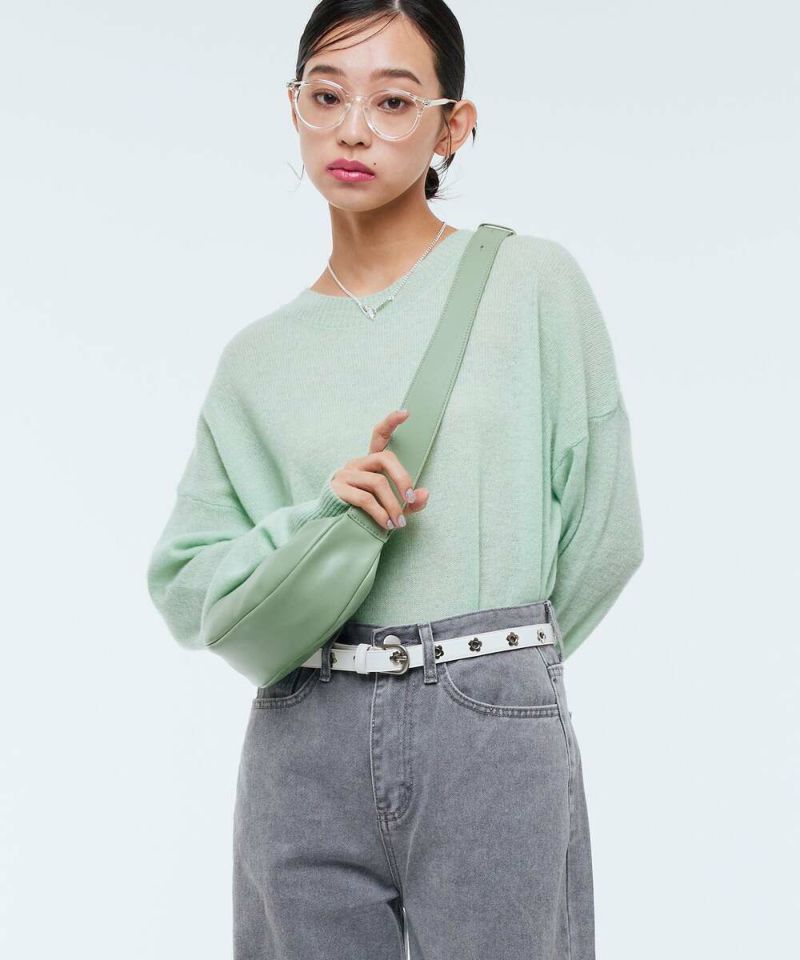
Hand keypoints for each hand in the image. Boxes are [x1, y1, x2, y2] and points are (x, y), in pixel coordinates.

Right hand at [329, 409, 429, 529]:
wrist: (332, 526)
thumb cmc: (364, 513)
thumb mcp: (392, 507)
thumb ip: (409, 502)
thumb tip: (423, 494)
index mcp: (370, 463)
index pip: (379, 436)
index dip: (391, 422)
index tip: (406, 413)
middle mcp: (357, 463)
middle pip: (384, 458)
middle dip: (402, 478)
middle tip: (410, 498)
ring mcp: (346, 474)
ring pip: (377, 482)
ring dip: (393, 504)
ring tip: (399, 522)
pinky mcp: (338, 489)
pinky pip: (365, 498)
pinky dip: (380, 513)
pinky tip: (387, 524)